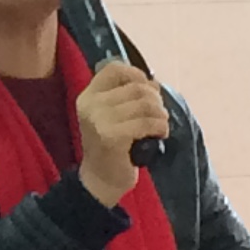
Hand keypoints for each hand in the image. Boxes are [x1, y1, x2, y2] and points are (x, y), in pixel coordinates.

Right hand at [76, 61, 172, 207]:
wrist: (100, 181)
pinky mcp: (112, 137)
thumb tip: (154, 83)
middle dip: (156, 99)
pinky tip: (160, 134)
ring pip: (145, 104)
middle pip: (136, 87)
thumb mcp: (111, 115)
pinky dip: (160, 127)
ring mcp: (99, 120)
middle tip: (160, 114)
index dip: (137, 74)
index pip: (114, 68)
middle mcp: (90, 105)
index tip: (149, 89)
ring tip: (161, 125)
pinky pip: (146, 122)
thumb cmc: (111, 147)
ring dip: (161, 114)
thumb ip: (126, 96)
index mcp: (88, 96)